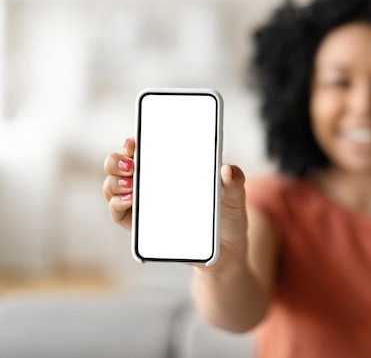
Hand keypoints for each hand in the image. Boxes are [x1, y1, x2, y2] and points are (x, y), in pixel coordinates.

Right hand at [102, 137, 249, 269]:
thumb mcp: (235, 198)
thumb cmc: (227, 217)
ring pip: (113, 186)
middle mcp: (151, 183)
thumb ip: (234, 182)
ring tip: (131, 184)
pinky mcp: (139, 226)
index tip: (133, 142)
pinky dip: (116, 204)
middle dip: (116, 161)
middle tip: (131, 164)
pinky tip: (129, 201)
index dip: (133, 143)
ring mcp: (142, 204)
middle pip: (119, 165)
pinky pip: (117, 213)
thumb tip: (227, 170)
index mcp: (171, 168)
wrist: (224, 251)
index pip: (144, 150)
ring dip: (114, 182)